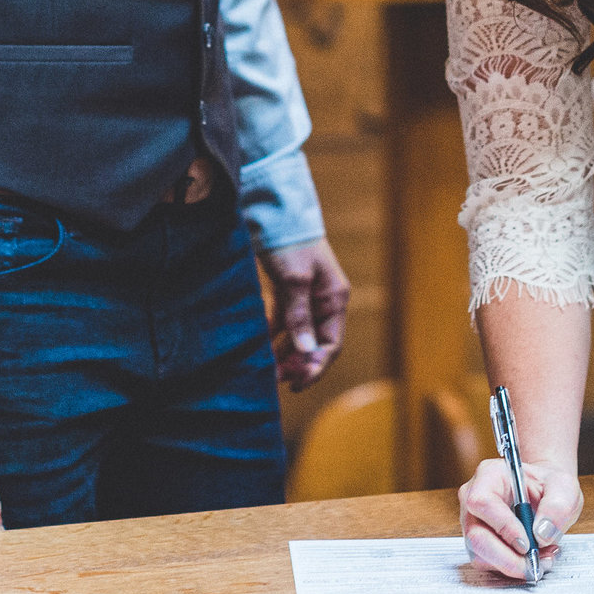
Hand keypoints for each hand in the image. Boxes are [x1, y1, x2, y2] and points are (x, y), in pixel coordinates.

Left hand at [260, 236, 350, 388]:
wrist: (274, 210)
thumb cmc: (290, 242)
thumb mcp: (294, 280)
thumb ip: (299, 316)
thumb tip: (306, 350)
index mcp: (334, 299)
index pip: (330, 344)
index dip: (314, 367)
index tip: (294, 383)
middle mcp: (323, 300)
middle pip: (314, 343)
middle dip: (296, 363)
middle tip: (274, 379)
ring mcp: (306, 296)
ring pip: (297, 335)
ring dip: (283, 352)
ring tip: (265, 368)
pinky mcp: (288, 290)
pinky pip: (283, 321)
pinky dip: (273, 334)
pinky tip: (259, 345)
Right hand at [457, 456, 583, 579]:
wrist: (546, 497)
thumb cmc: (549, 486)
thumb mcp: (564, 488)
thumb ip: (557, 507)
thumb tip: (541, 534)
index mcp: (490, 475)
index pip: (482, 502)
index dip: (503, 526)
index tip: (527, 544)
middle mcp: (473, 499)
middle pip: (476, 536)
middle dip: (507, 558)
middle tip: (535, 563)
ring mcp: (473, 523)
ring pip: (480, 556)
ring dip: (512, 565)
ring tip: (541, 557)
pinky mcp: (478, 544)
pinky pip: (488, 564)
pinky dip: (511, 568)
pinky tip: (532, 559)